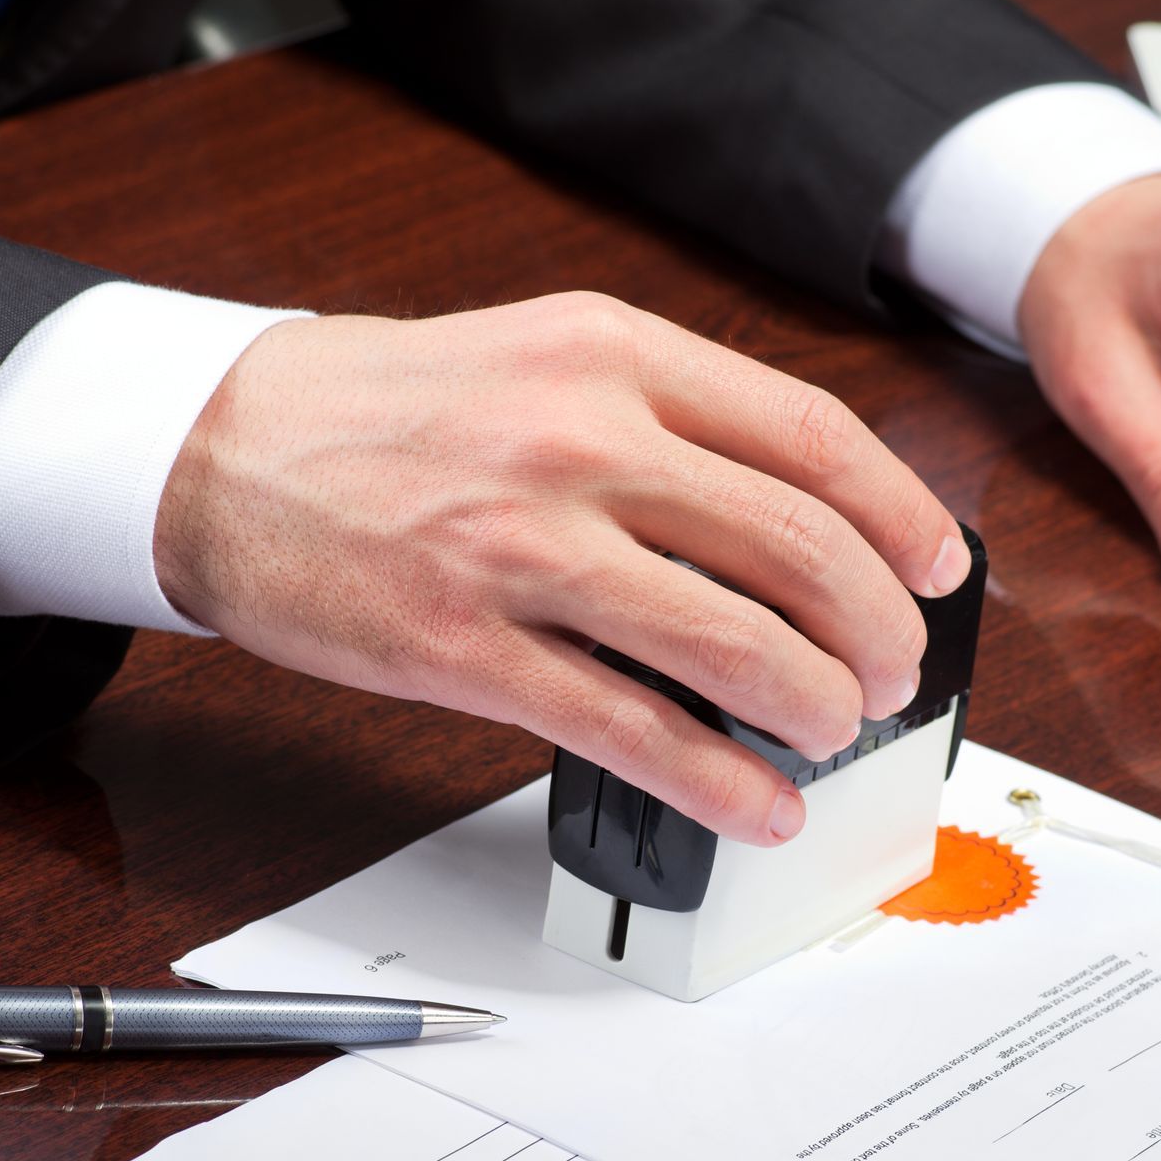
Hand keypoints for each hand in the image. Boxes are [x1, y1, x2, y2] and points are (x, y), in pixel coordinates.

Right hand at [154, 293, 970, 844]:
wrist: (224, 447)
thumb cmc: (397, 409)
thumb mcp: (549, 356)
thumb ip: (672, 417)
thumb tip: (802, 515)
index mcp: (614, 355)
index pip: (811, 435)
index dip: (900, 515)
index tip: (935, 567)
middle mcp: (580, 440)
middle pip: (797, 545)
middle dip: (874, 628)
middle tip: (888, 670)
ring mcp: (520, 548)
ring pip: (731, 642)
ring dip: (815, 705)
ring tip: (835, 729)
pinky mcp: (464, 647)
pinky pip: (628, 727)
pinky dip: (716, 780)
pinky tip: (756, 805)